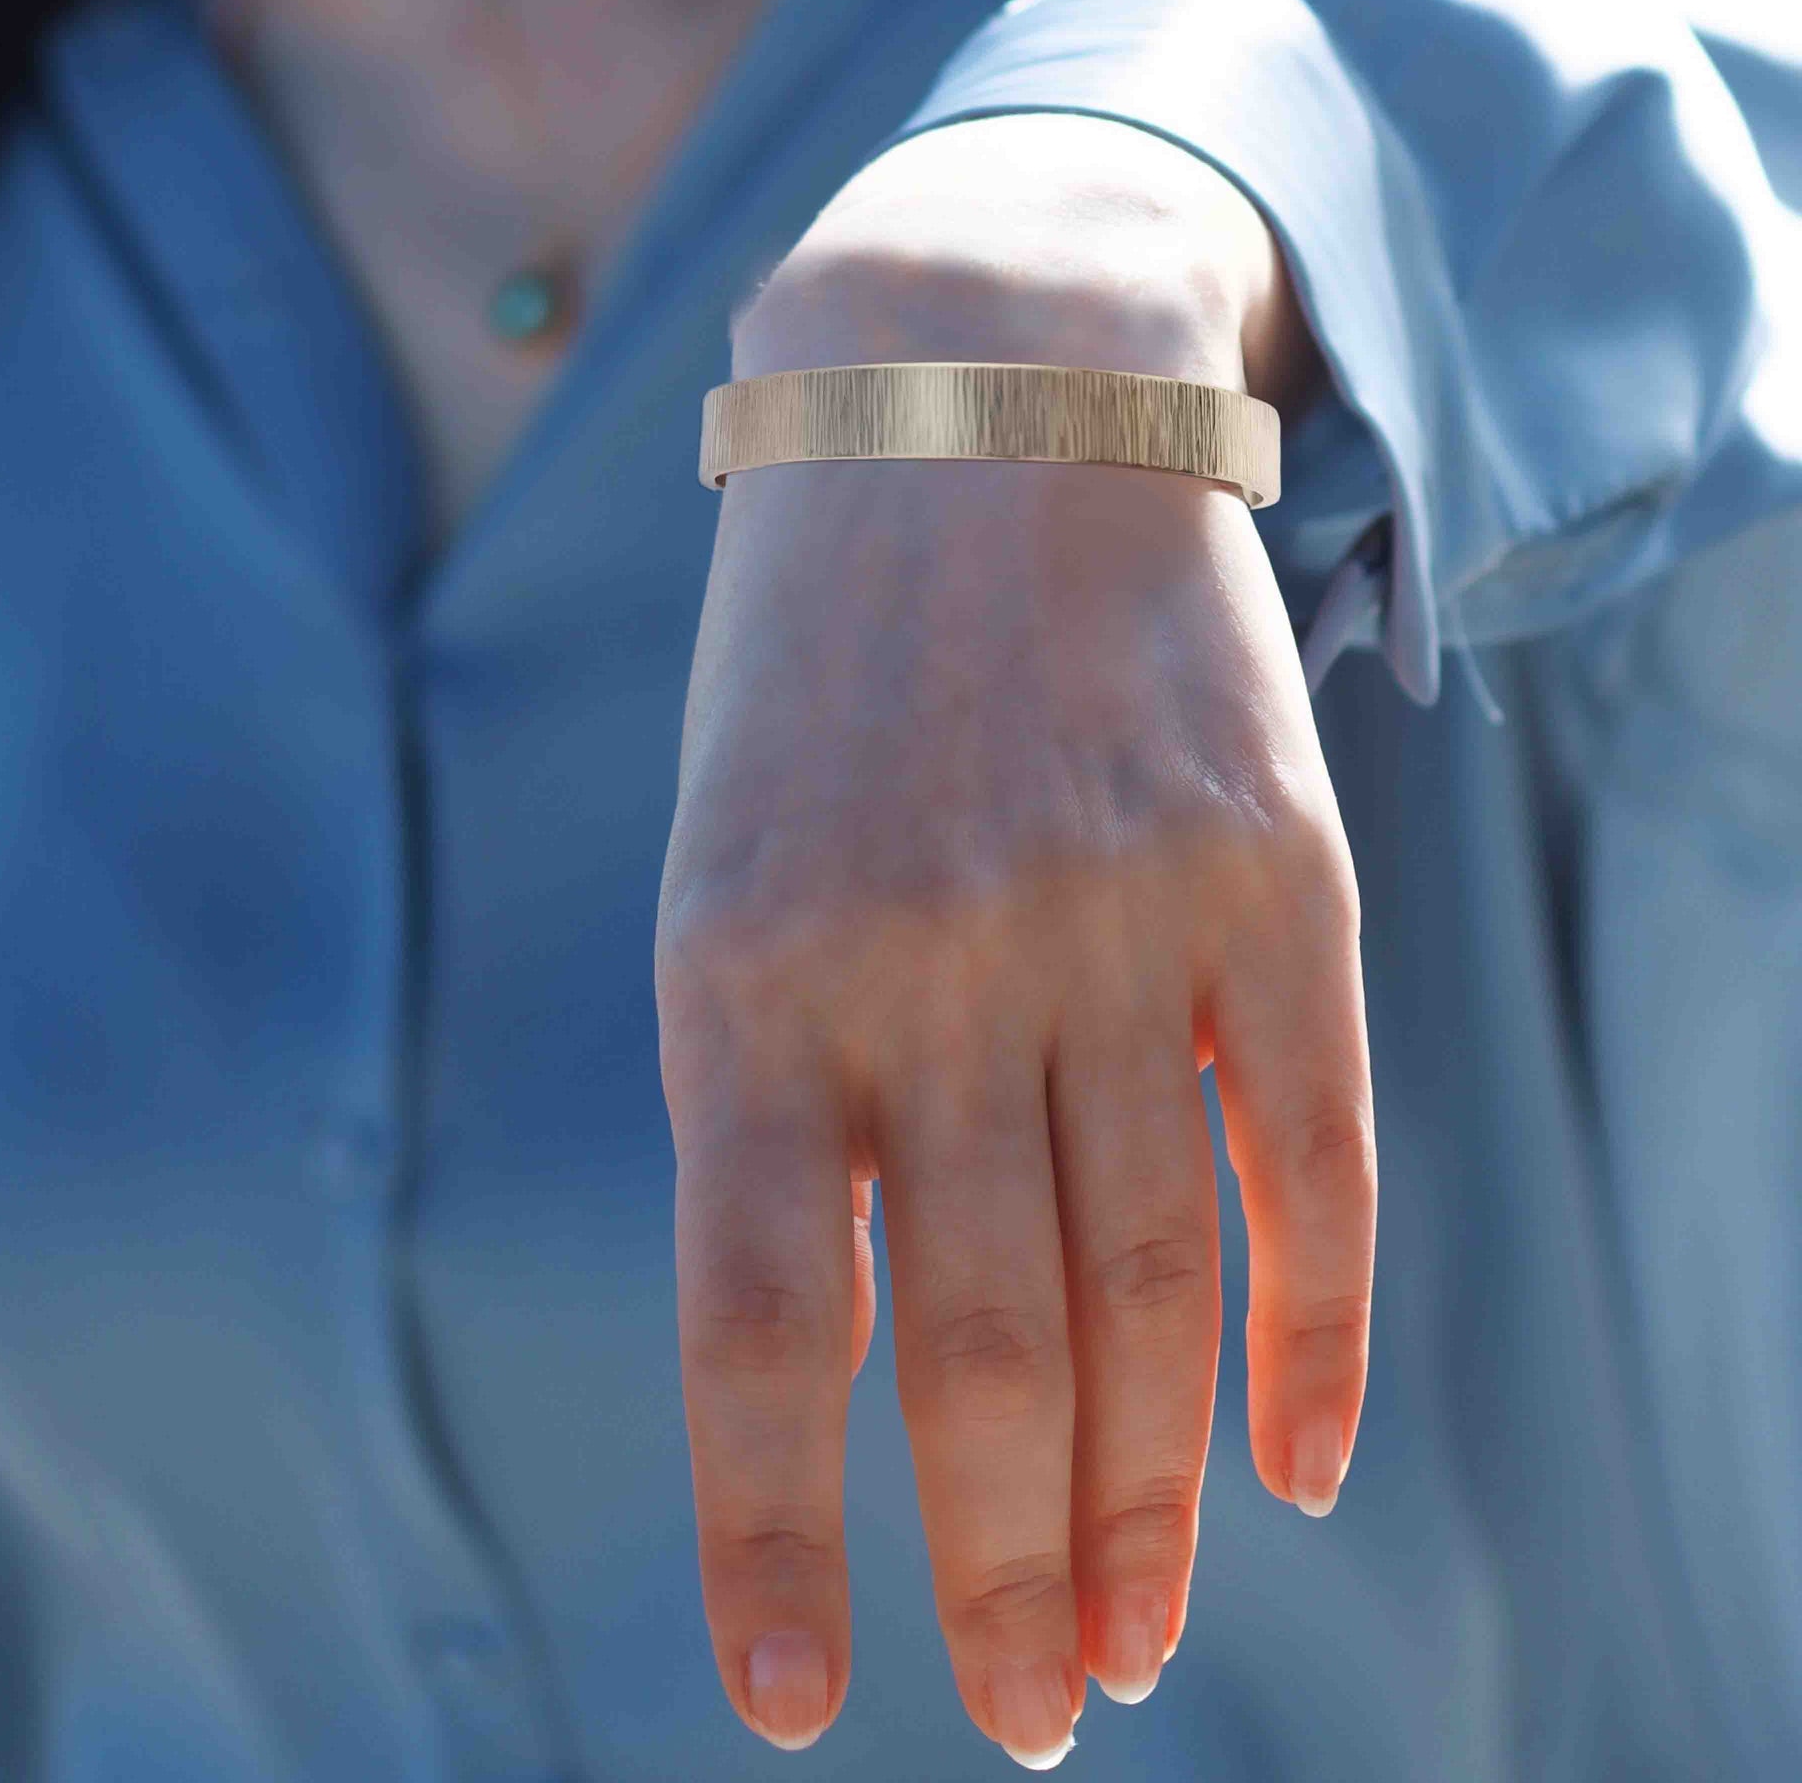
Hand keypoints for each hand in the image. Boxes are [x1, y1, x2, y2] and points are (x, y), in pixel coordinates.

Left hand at [656, 117, 1372, 1764]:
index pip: (752, 1329)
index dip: (776, 1539)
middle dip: (1000, 1567)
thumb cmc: (822, 677)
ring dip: (1146, 1495)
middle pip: (974, 1348)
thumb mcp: (730, 870)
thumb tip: (863, 1362)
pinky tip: (1303, 1464)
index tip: (803, 1708)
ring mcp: (1108, 919)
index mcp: (740, 978)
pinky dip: (1313, 1329)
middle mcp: (925, 968)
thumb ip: (787, 1100)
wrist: (971, 392)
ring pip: (1144, 1284)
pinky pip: (1306, 1152)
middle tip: (1034, 1715)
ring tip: (1137, 1645)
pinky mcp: (1265, 874)